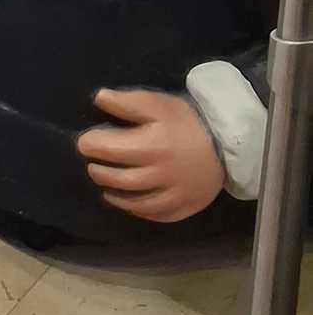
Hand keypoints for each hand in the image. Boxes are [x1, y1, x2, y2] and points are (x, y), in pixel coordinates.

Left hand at [76, 88, 224, 221]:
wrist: (228, 144)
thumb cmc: (187, 120)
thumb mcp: (157, 103)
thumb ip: (127, 102)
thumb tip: (98, 99)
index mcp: (150, 146)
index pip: (106, 149)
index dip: (90, 144)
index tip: (85, 142)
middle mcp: (158, 175)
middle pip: (117, 178)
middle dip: (98, 170)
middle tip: (92, 162)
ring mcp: (171, 196)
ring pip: (133, 201)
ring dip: (113, 192)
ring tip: (104, 181)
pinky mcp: (183, 208)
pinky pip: (154, 215)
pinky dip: (137, 210)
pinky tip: (129, 202)